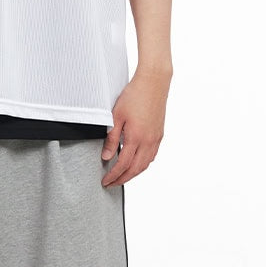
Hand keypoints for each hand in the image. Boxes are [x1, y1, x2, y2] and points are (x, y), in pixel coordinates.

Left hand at [100, 68, 170, 187]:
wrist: (153, 82)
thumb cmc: (134, 95)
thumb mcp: (116, 116)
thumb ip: (111, 138)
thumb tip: (106, 156)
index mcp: (136, 137)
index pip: (123, 165)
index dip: (113, 175)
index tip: (106, 181)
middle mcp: (148, 141)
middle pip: (136, 169)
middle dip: (123, 179)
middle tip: (112, 184)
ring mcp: (156, 138)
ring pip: (145, 164)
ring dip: (133, 173)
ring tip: (122, 176)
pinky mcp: (159, 134)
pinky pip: (152, 156)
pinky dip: (143, 164)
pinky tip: (136, 163)